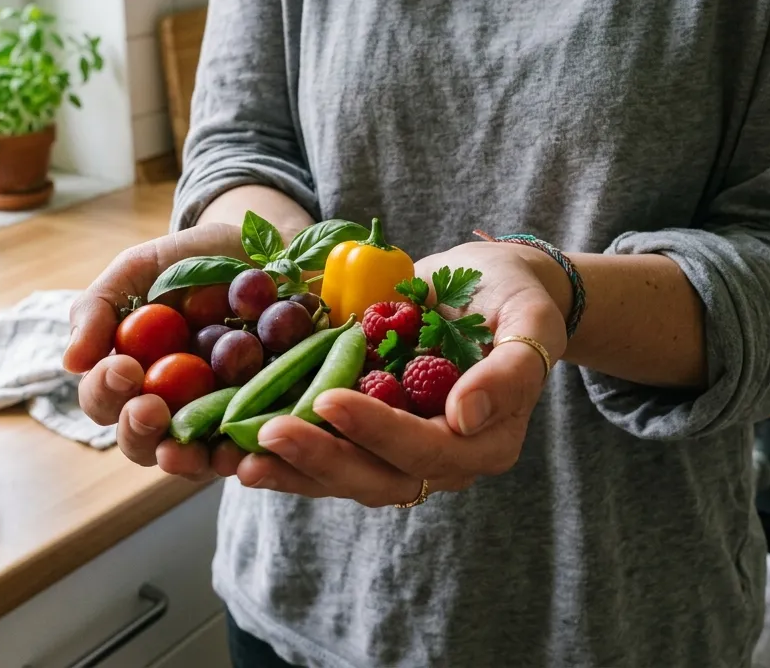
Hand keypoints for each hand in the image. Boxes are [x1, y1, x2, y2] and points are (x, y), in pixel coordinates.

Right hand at [65, 223, 251, 480]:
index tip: (124, 367)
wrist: (263, 249)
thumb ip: (98, 309)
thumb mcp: (140, 270)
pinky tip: (239, 452)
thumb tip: (71, 363)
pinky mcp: (256, 421)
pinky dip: (240, 457)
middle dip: (138, 430)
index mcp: (128, 375)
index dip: (106, 391)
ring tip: (184, 448)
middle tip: (150, 408)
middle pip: (138, 442)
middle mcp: (165, 406)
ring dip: (182, 459)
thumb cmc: (190, 261)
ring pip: (188, 460)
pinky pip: (245, 452)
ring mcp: (211, 419)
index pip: (102, 399)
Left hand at [241, 241, 568, 506]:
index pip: (427, 448)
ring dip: (292, 471)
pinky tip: (240, 453)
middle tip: (267, 432)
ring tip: (240, 459)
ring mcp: (405, 457)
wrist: (490, 290)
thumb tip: (464, 417)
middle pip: (380, 478)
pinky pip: (330, 460)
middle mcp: (446, 462)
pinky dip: (286, 460)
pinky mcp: (371, 443)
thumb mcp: (529, 320)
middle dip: (321, 458)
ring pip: (347, 479)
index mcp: (487, 441)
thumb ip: (509, 372)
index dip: (377, 430)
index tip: (328, 399)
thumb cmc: (513, 298)